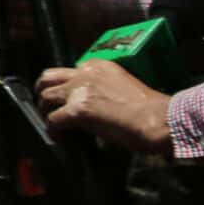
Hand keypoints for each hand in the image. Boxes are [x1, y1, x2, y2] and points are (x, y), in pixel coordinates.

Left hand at [39, 61, 171, 154]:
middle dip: (44, 92)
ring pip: (45, 96)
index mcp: (99, 65)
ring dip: (46, 111)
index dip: (64, 86)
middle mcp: (85, 73)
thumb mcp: (123, 86)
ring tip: (54, 123)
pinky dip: (53, 131)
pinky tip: (61, 138)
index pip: (69, 70)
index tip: (66, 98)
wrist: (159, 119)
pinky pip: (52, 120)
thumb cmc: (150, 109)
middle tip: (47, 106)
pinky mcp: (77, 110)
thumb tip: (93, 105)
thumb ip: (103, 89)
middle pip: (48, 78)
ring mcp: (79, 90)